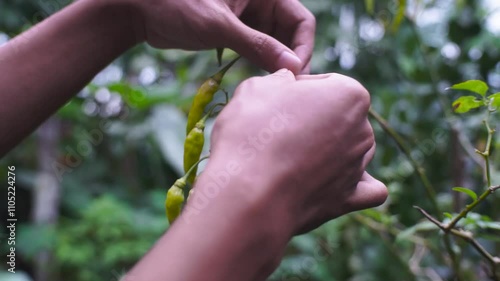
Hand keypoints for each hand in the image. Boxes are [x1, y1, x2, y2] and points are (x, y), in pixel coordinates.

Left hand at [133, 0, 314, 73]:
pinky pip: (259, 50)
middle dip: (291, 59)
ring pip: (276, 45)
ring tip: (274, 88)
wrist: (142, 12)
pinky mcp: (237, 33)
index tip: (294, 75)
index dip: (302, 48)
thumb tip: (293, 66)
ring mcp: (250, 19)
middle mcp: (261, 3)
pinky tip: (259, 82)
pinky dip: (261, 65)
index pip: (301, 20)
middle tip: (285, 89)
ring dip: (276, 65)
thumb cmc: (178, 7)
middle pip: (292, 35)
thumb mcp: (220, 26)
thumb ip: (258, 45)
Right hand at [197, 70, 386, 234]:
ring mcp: (357, 166)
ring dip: (327, 150)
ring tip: (289, 160)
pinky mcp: (348, 199)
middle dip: (313, 121)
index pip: (326, 83)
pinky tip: (334, 182)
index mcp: (349, 94)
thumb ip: (281, 79)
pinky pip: (368, 189)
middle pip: (340, 117)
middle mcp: (362, 130)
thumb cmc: (250, 133)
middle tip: (277, 132)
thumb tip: (286, 82)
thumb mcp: (258, 87)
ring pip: (350, 149)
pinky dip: (355, 184)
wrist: (245, 193)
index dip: (297, 90)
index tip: (273, 103)